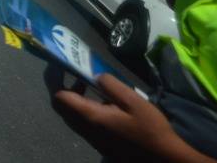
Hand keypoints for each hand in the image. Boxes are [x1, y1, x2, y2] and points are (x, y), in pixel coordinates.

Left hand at [52, 74, 214, 162]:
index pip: (60, 97)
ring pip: (70, 116)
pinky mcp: (100, 142)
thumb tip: (94, 76)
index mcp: (91, 117)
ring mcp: (92, 138)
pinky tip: (102, 100)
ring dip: (73, 97)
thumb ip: (110, 86)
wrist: (162, 158)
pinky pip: (82, 122)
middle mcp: (86, 129)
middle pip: (61, 107)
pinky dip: (82, 107)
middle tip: (72, 70)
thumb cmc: (149, 128)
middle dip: (61, 86)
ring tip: (87, 81)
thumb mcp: (133, 100)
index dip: (54, 78)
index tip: (59, 63)